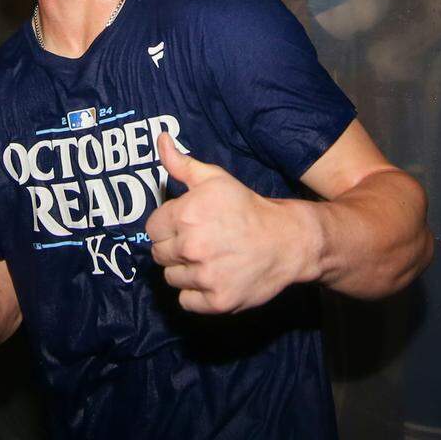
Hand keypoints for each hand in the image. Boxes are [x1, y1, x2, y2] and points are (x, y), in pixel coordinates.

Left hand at [145, 134, 324, 313]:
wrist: (287, 240)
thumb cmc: (247, 207)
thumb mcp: (215, 179)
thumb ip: (181, 164)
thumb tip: (160, 139)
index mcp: (186, 215)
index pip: (152, 229)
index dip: (168, 227)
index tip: (186, 226)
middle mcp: (192, 246)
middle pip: (159, 255)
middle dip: (175, 248)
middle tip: (200, 242)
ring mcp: (205, 276)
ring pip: (172, 278)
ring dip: (185, 271)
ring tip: (210, 259)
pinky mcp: (217, 301)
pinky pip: (187, 301)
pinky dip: (197, 294)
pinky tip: (214, 277)